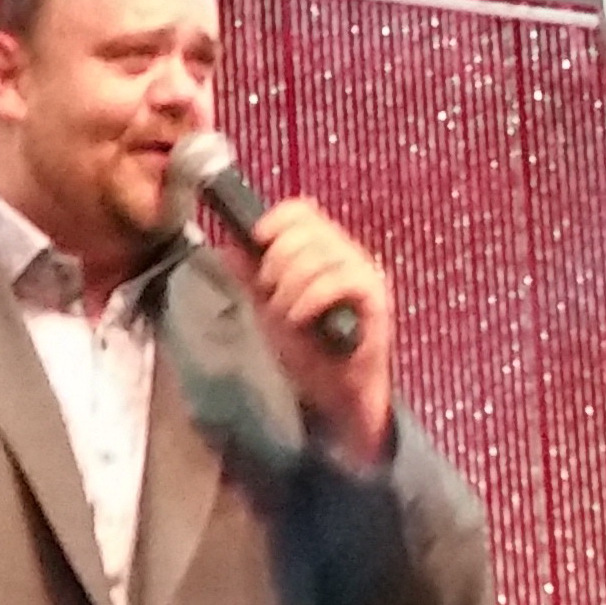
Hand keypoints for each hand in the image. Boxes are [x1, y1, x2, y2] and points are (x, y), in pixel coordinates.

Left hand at [242, 195, 394, 458]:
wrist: (337, 394)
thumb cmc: (309, 351)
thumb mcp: (269, 309)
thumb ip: (251, 278)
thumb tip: (229, 247)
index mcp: (323, 249)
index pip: (301, 210)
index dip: (275, 220)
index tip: (256, 242)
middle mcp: (347, 254)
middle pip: (306, 229)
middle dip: (276, 262)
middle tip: (269, 294)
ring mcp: (364, 273)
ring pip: (319, 255)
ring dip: (289, 287)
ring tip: (285, 315)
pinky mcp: (376, 298)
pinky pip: (340, 280)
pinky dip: (310, 298)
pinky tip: (299, 318)